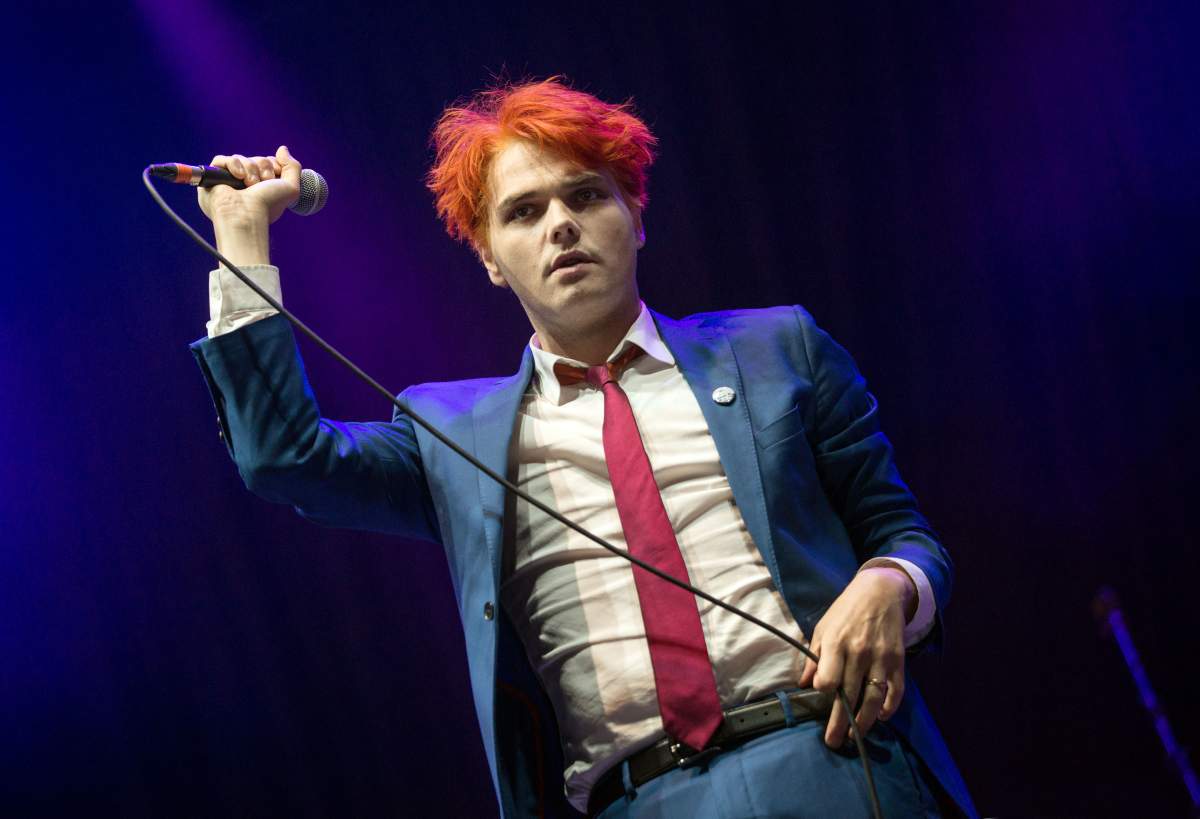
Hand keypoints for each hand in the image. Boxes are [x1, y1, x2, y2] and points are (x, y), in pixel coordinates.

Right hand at [197, 146, 301, 266]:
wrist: (246, 214)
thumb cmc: (268, 205)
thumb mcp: (291, 188)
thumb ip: (292, 167)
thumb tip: (282, 149)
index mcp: (262, 188)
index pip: (267, 163)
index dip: (273, 165)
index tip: (275, 177)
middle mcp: (245, 184)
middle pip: (255, 159)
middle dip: (263, 167)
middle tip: (262, 184)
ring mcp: (228, 181)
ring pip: (240, 158)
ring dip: (250, 169)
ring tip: (250, 184)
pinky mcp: (213, 177)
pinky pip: (221, 159)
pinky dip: (233, 165)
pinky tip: (238, 176)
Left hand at [797, 566, 913, 746]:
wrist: (881, 592)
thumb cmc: (845, 611)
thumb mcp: (823, 627)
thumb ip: (814, 657)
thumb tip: (803, 684)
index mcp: (836, 643)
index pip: (829, 678)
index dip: (824, 689)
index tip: (821, 693)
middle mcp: (859, 652)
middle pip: (849, 694)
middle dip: (841, 721)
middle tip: (834, 742)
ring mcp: (881, 658)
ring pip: (873, 698)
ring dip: (865, 722)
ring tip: (856, 737)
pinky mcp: (898, 661)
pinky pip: (896, 690)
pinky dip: (890, 706)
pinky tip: (881, 717)